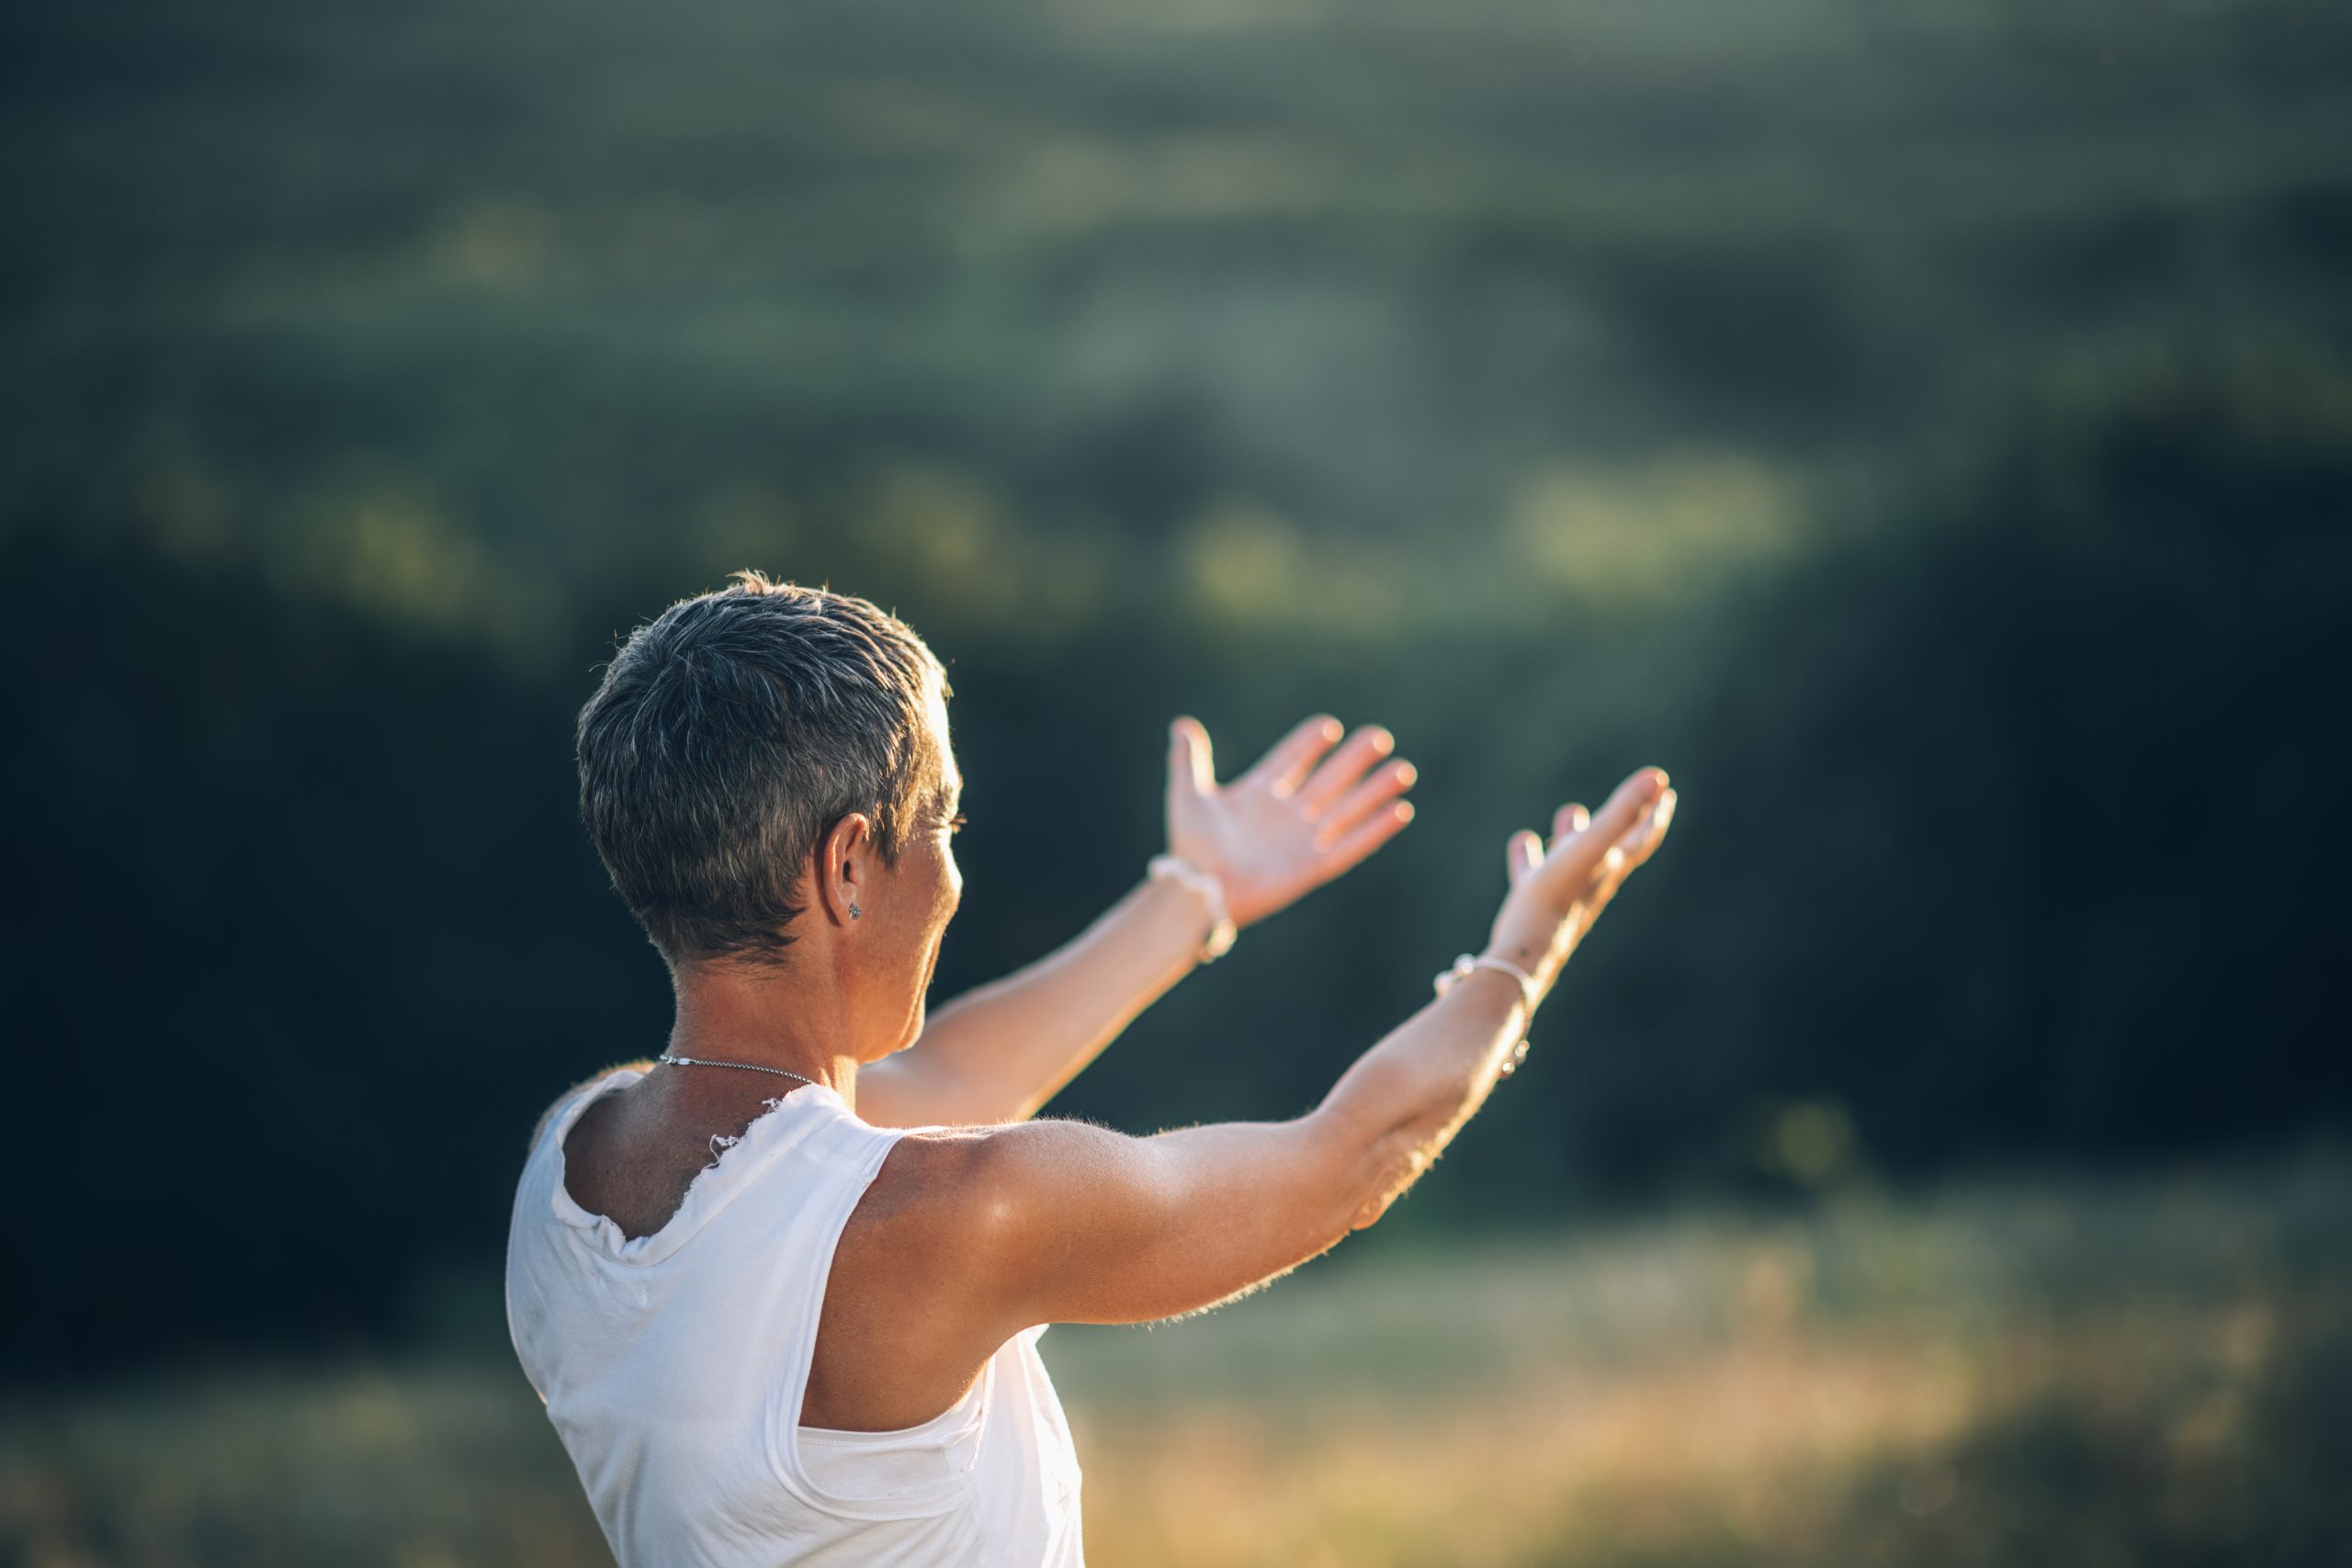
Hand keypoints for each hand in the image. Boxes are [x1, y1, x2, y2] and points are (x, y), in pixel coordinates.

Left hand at [1164, 713, 1418, 929]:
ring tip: (1403, 769)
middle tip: (1379, 736)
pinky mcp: (1313, 867)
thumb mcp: (1188, 795)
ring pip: (1347, 810)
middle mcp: (1286, 816)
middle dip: (1354, 760)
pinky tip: (1401, 810)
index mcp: (1258, 796)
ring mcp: (1301, 841)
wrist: (1198, 889)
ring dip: (1375, 791)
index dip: (1309, 743)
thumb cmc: (1190, 846)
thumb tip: (1181, 725)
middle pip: (1329, 781)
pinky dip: (1376, 829)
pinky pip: (1351, 846)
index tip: (1329, 726)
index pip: (1292, 761)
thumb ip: (1188, 760)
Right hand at [1489, 767, 1676, 1004]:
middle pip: (1613, 846)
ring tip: (1570, 814)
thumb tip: (1658, 777)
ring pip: (1572, 858)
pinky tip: (1522, 844)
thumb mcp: (1591, 847)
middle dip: (1622, 821)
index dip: (1655, 813)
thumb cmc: (1557, 899)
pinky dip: (1532, 854)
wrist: (1523, 954)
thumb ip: (1622, 812)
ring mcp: (1564, 894)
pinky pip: (1535, 872)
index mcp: (1611, 868)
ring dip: (1574, 835)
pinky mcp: (1535, 905)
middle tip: (1630, 800)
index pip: (1643, 837)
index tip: (1664, 790)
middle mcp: (1592, 881)